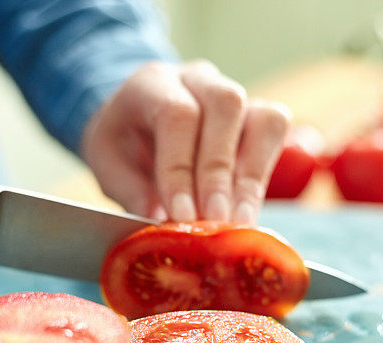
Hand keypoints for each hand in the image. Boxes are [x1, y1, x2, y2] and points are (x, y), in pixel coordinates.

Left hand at [81, 60, 289, 223]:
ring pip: (262, 117)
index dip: (182, 168)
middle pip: (225, 105)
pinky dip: (263, 171)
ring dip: (250, 176)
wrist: (137, 123)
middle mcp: (198, 79)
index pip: (177, 114)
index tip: (183, 215)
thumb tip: (164, 222)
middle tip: (215, 220)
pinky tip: (247, 208)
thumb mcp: (107, 165)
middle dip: (220, 171)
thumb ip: (131, 190)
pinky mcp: (256, 114)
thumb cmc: (123, 144)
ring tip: (238, 222)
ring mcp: (233, 93)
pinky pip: (275, 132)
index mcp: (152, 83)